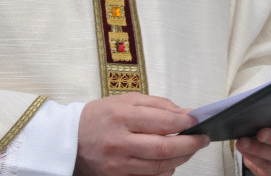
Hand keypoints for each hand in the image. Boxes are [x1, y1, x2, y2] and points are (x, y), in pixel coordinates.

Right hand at [73, 93, 208, 175]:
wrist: (68, 139)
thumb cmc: (99, 117)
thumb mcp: (126, 101)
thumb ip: (158, 105)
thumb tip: (185, 113)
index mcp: (122, 116)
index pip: (164, 121)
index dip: (186, 122)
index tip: (197, 120)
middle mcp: (119, 142)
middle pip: (165, 148)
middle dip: (190, 144)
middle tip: (202, 139)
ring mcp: (118, 164)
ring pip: (160, 167)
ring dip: (181, 158)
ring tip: (190, 148)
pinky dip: (165, 171)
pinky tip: (170, 161)